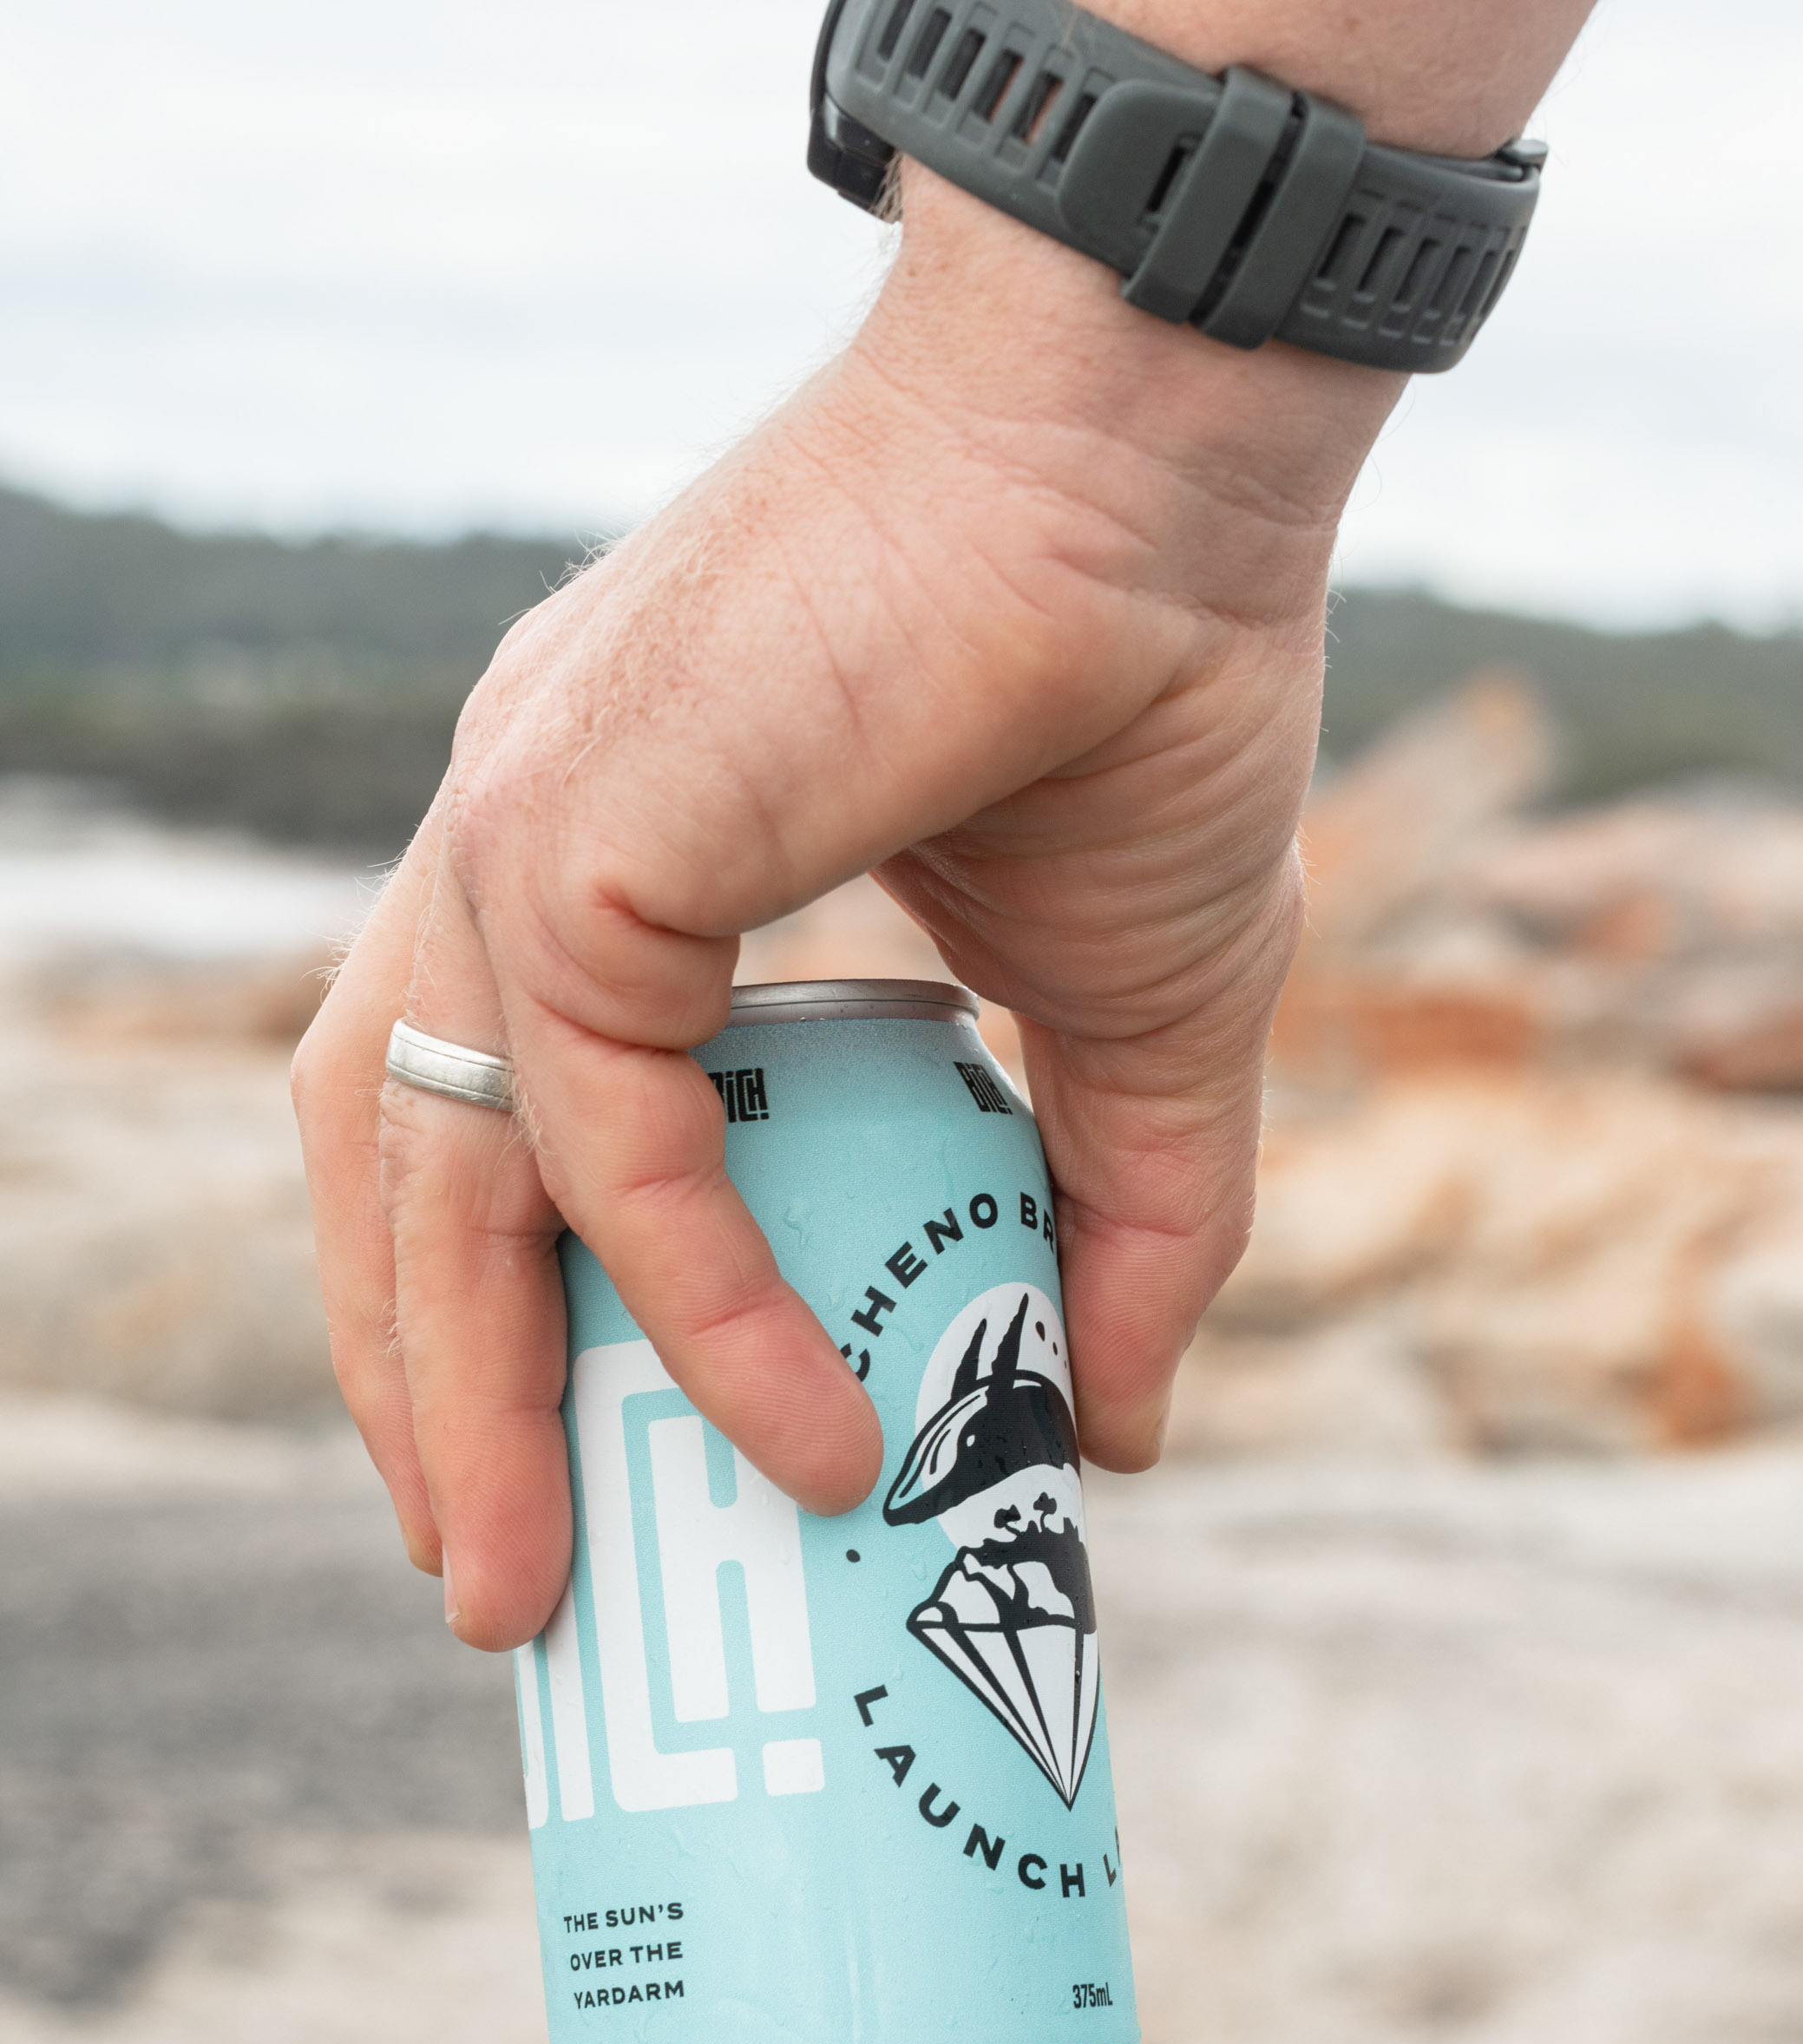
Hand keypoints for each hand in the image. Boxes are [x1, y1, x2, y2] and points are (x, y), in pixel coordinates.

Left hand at [292, 176, 1389, 1648]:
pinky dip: (689, 1300)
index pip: (481, 1107)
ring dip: (458, 1392)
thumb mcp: (1148, 1028)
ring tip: (526, 1583)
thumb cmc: (1147, 688)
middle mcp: (525, 835)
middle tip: (503, 1585)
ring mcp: (525, 822)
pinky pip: (600, 1130)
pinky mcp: (577, 828)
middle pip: (393, 1160)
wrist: (1168, 458)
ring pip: (428, 1162)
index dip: (486, 1301)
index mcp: (613, 855)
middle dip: (428, 1391)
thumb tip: (1123, 1434)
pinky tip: (800, 1431)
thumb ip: (1118, 1226)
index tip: (554, 1470)